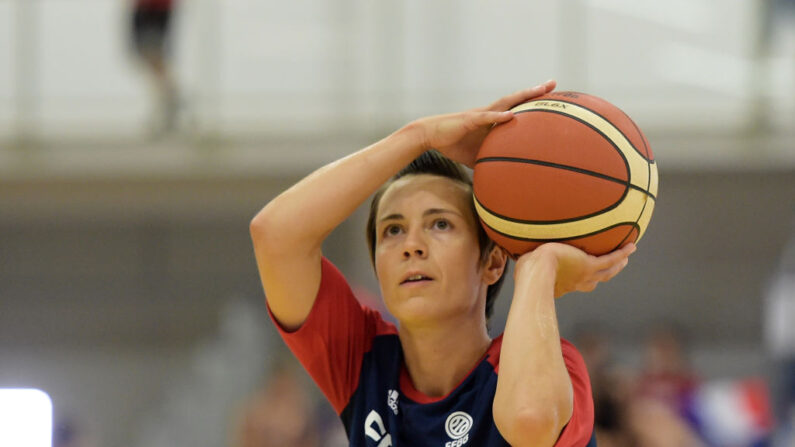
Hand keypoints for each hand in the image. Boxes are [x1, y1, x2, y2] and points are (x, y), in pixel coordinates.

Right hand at [412, 80, 555, 166]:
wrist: (430, 136)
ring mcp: (480, 114)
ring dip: (522, 96)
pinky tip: (511, 116)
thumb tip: (503, 179)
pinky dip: (498, 116)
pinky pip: (486, 117)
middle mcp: (489, 113)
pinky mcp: (469, 120)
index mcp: (492, 120)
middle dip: (534, 91)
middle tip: (553, 84)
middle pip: (516, 99)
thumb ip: (491, 161)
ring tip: (538, 90)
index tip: (551, 96)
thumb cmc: (453, 144)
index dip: (533, 102)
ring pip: (505, 102)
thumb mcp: (477, 156)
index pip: (516, 108)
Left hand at [516, 242, 635, 297]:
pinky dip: (622, 254)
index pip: (574, 284)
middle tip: (612, 269)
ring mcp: (584, 275)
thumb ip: (523, 259)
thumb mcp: (525, 264)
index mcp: (561, 284)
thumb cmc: (525, 270)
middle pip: (594, 281)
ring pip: (607, 272)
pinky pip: (611, 259)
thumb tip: (512, 252)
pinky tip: (631, 246)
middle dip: (603, 276)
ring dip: (617, 265)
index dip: (580, 281)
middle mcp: (575, 282)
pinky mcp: (589, 265)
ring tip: (626, 257)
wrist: (536, 271)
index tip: (581, 277)